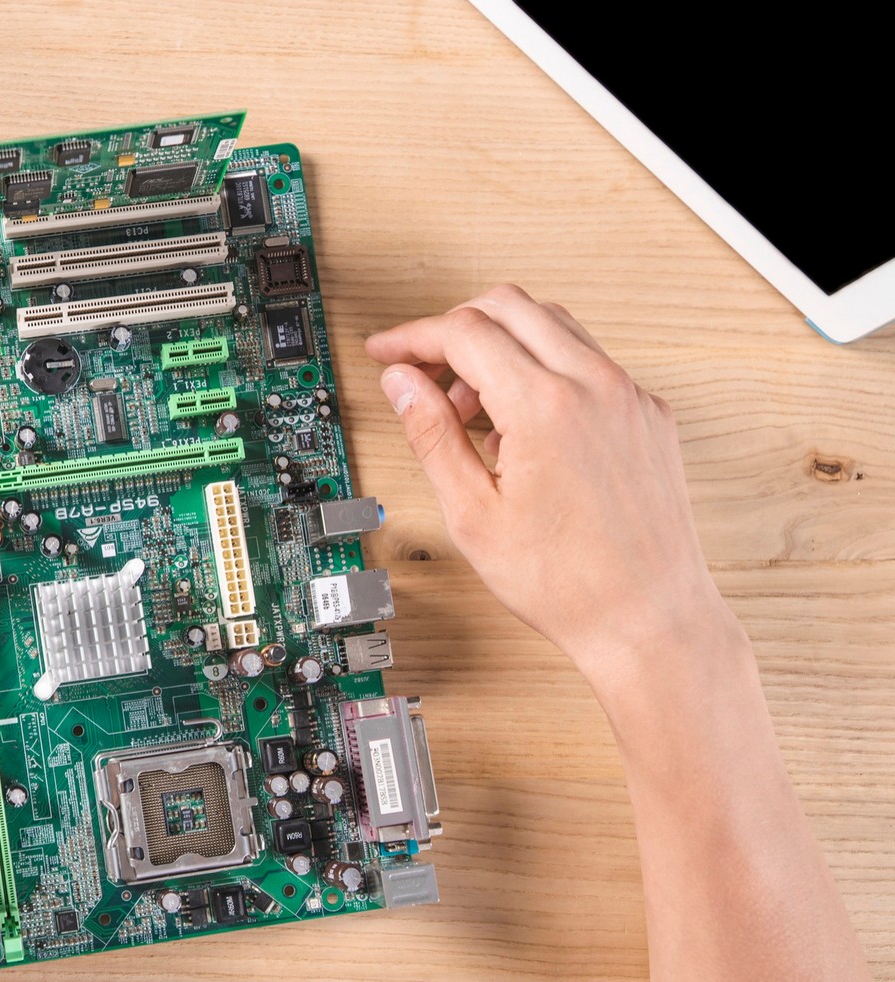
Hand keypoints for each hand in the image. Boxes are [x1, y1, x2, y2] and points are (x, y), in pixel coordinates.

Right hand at [365, 285, 734, 685]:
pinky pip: (587, 362)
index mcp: (546, 407)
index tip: (388, 351)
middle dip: (454, 328)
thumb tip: (403, 385)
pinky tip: (520, 427)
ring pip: (552, 325)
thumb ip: (432, 436)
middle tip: (423, 372)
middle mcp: (596, 387)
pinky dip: (543, 370)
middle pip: (509, 306)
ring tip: (470, 411)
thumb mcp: (474, 514)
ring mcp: (629, 396)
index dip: (413, 336)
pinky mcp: (649, 414)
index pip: (464, 332)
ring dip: (500, 346)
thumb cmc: (570, 584)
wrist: (647, 618)